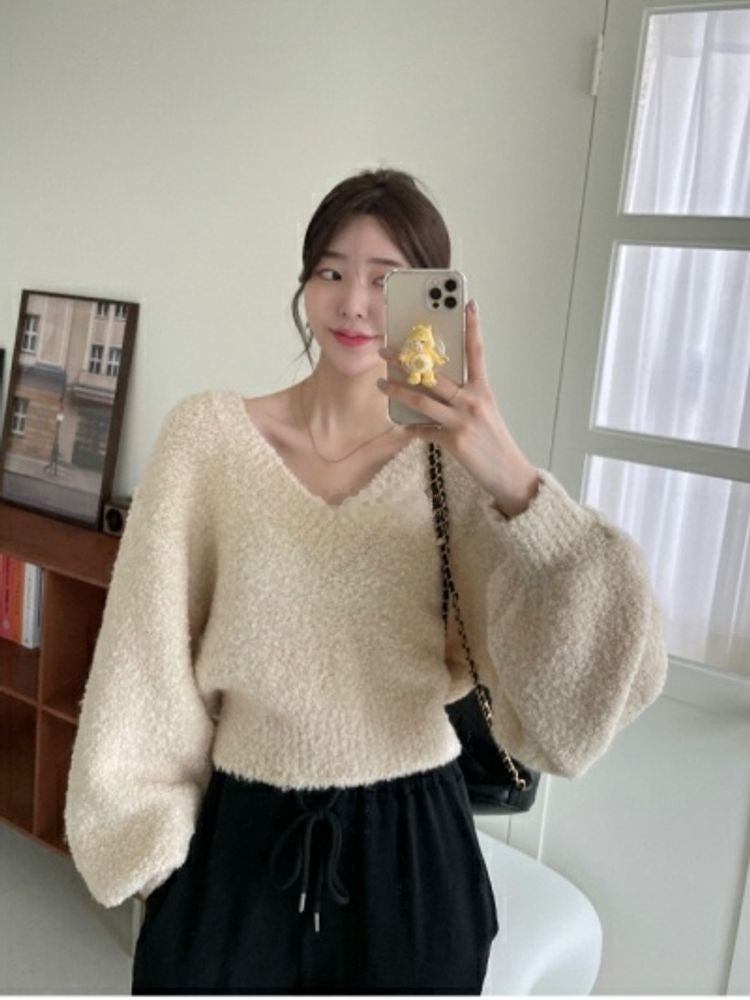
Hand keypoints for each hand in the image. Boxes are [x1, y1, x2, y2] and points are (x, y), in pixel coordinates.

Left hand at [377, 299, 539, 517]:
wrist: (509, 473)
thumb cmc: (494, 442)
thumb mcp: (485, 413)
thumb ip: (464, 398)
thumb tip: (435, 388)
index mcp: (483, 390)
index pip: (477, 352)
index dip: (473, 327)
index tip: (468, 304)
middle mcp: (473, 401)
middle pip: (435, 375)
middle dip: (407, 361)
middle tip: (386, 349)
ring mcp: (463, 421)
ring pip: (423, 400)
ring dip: (398, 391)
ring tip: (380, 383)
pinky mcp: (454, 441)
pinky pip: (424, 431)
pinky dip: (412, 428)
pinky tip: (402, 425)